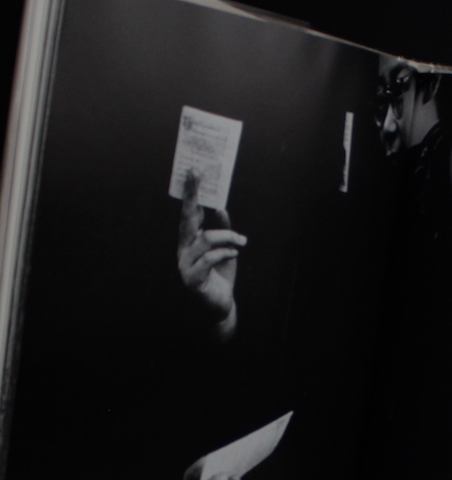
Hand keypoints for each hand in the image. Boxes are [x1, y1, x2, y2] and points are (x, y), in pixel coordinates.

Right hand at [178, 172, 245, 340]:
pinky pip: (208, 259)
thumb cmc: (222, 277)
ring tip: (241, 241)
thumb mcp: (226, 249)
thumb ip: (223, 230)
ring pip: (203, 240)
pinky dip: (224, 252)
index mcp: (189, 242)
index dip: (191, 195)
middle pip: (187, 220)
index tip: (193, 172)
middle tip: (199, 177)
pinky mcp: (192, 279)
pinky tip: (235, 252)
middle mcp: (183, 251)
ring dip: (226, 237)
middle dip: (193, 197)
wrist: (221, 306)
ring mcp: (185, 265)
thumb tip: (220, 206)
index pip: (189, 215)